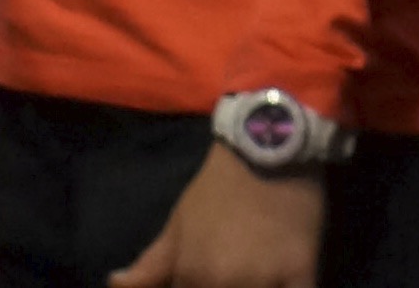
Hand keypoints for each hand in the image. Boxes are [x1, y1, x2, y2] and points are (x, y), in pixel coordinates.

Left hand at [108, 144, 321, 287]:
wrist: (269, 145)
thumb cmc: (220, 185)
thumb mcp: (178, 223)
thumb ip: (149, 265)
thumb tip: (116, 284)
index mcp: (189, 276)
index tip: (209, 278)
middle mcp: (222, 283)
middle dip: (227, 286)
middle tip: (236, 272)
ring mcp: (264, 279)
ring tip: (259, 276)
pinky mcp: (302, 268)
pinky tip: (289, 281)